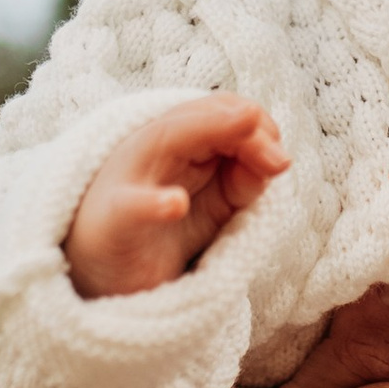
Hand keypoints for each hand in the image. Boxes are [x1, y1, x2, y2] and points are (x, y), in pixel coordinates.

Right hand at [66, 96, 288, 297]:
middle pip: (200, 116)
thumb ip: (244, 179)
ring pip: (165, 138)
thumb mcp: (215, 204)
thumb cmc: (163, 233)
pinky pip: (132, 206)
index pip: (219, 109)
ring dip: (214, 131)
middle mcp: (149, 148)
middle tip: (279, 162)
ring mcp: (128, 179)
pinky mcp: (116, 221)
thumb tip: (277, 161)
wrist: (107, 278)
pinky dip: (154, 203)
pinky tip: (175, 204)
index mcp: (175, 141)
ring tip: (249, 135)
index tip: (280, 160)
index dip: (257, 124)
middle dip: (248, 130)